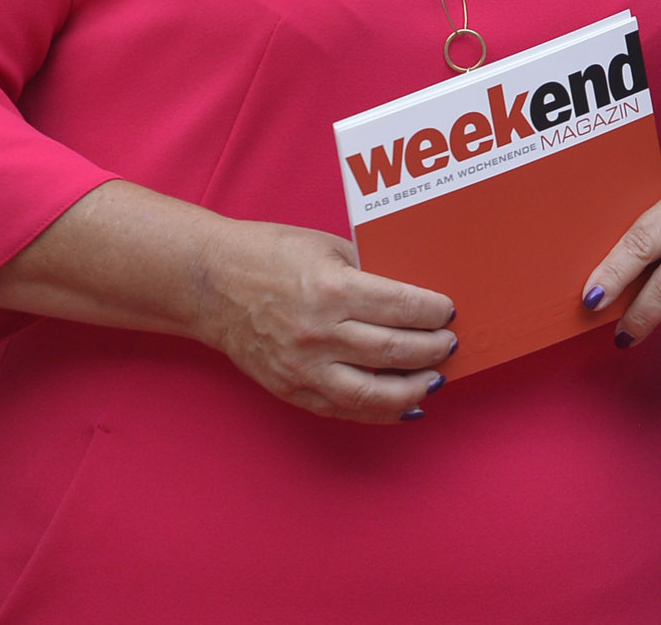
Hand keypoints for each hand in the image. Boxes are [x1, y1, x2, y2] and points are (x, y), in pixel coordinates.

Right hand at [189, 217, 457, 422]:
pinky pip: (342, 409)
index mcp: (331, 289)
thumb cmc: (269, 255)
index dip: (433, 312)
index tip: (449, 312)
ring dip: (412, 389)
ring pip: (371, 392)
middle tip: (450, 344)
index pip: (400, 306)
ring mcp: (302, 367)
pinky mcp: (290, 389)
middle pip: (393, 350)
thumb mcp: (327, 247)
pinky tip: (404, 407)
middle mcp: (318, 332)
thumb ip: (369, 271)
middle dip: (432, 350)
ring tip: (434, 380)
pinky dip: (377, 412)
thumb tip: (414, 294)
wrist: (210, 284)